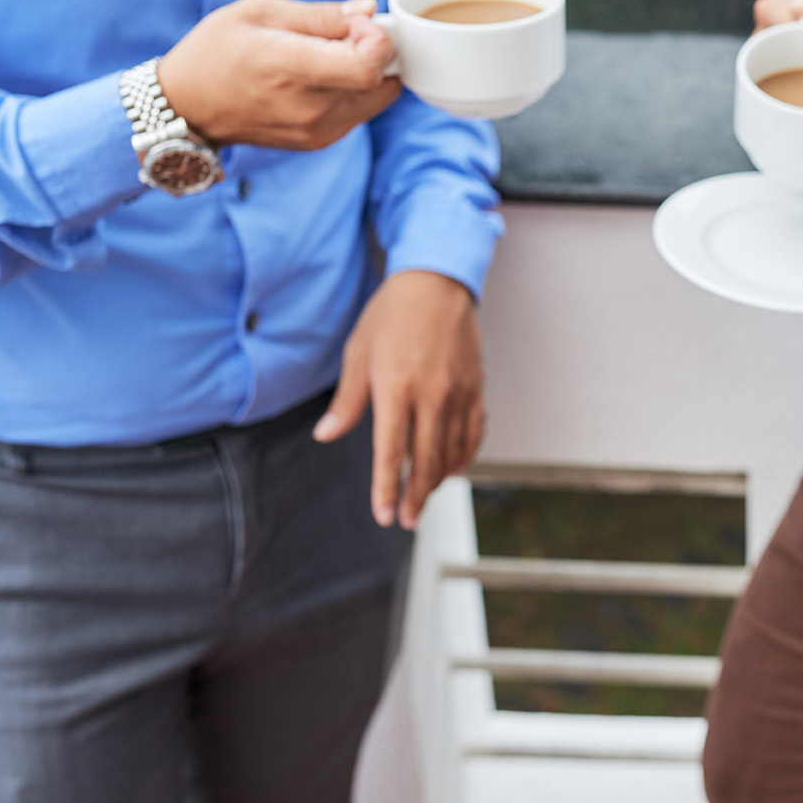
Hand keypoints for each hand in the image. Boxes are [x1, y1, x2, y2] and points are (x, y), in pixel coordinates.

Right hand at [157, 0, 400, 149]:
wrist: (188, 107)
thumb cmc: (217, 51)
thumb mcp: (260, 13)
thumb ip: (321, 15)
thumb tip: (367, 10)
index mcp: (289, 68)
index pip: (368, 66)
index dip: (376, 39)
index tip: (356, 23)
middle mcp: (309, 107)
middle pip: (379, 79)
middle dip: (375, 50)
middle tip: (346, 35)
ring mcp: (317, 129)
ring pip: (377, 96)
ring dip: (367, 71)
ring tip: (327, 56)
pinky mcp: (321, 141)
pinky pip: (361, 110)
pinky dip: (354, 90)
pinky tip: (321, 78)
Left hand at [314, 270, 484, 528]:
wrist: (436, 283)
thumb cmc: (391, 315)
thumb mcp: (358, 353)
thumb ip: (348, 400)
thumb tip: (327, 435)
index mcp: (397, 388)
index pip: (392, 452)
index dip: (387, 488)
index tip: (384, 515)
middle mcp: (432, 395)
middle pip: (427, 460)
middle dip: (416, 495)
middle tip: (407, 519)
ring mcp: (459, 392)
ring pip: (453, 450)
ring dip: (439, 479)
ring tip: (425, 497)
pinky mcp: (476, 387)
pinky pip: (474, 431)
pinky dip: (466, 454)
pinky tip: (455, 468)